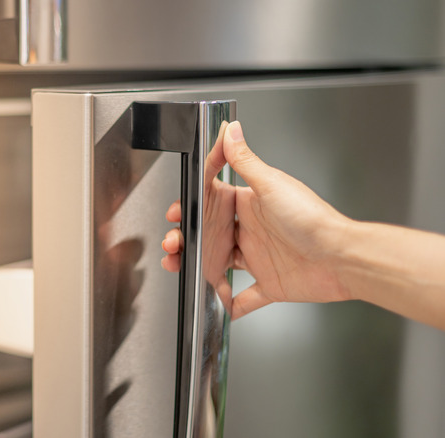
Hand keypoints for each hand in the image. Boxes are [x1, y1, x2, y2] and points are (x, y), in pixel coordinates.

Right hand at [162, 121, 351, 319]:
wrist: (341, 258)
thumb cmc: (312, 219)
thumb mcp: (271, 185)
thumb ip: (245, 160)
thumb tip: (231, 131)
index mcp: (251, 205)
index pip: (213, 203)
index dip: (191, 207)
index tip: (175, 211)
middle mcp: (252, 230)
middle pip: (209, 235)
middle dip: (186, 239)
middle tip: (173, 244)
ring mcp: (259, 258)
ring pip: (218, 263)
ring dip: (196, 267)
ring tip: (179, 268)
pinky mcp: (270, 284)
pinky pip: (246, 297)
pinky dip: (231, 304)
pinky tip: (218, 305)